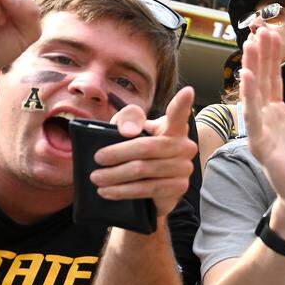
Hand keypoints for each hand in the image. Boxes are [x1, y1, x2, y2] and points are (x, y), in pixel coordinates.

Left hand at [91, 87, 197, 218]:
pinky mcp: (179, 188)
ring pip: (145, 170)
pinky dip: (124, 191)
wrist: (149, 185)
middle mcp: (185, 147)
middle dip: (119, 153)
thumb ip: (126, 120)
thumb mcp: (128, 131)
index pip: (178, 115)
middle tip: (97, 159)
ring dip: (116, 175)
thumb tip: (129, 132)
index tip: (188, 92)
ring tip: (96, 178)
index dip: (182, 104)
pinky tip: (107, 192)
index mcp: (174, 128)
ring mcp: (184, 168)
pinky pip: (148, 188)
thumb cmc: (137, 151)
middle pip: (148, 147)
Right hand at [240, 27, 284, 239]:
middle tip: (258, 29)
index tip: (269, 32)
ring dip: (251, 70)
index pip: (272, 80)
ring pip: (254, 96)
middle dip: (260, 56)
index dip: (271, 57)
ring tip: (251, 46)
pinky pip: (254, 119)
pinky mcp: (263, 147)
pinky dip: (250, 98)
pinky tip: (247, 78)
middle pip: (262, 82)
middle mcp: (267, 121)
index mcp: (279, 115)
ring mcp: (262, 133)